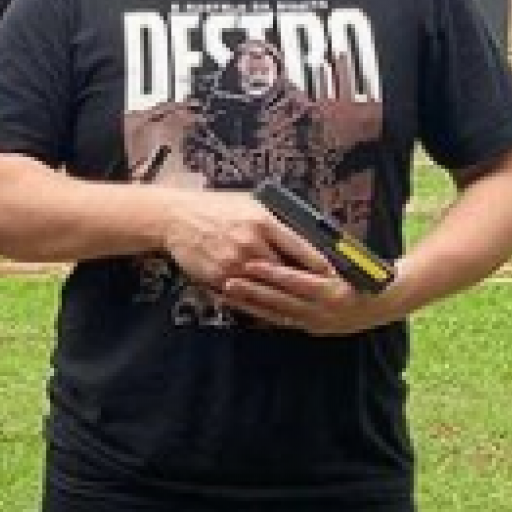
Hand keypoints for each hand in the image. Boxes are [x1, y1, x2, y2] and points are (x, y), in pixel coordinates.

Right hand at [162, 188, 314, 295]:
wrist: (175, 217)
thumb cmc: (216, 208)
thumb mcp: (249, 203)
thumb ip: (275, 219)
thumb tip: (305, 232)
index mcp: (262, 221)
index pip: (300, 246)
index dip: (321, 264)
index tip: (336, 275)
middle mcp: (250, 243)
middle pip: (287, 272)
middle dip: (304, 284)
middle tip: (325, 295)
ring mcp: (233, 262)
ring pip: (267, 287)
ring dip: (284, 297)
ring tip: (303, 307)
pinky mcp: (218, 277)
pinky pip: (245, 295)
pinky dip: (260, 302)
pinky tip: (273, 308)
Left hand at [220, 257, 395, 335]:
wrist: (389, 302)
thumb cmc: (367, 273)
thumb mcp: (349, 261)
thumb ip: (319, 257)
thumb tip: (290, 239)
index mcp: (335, 292)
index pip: (298, 281)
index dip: (273, 273)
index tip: (251, 263)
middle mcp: (325, 312)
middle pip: (282, 301)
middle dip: (253, 292)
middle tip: (228, 280)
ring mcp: (316, 322)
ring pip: (276, 314)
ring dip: (250, 304)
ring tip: (227, 293)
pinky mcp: (311, 328)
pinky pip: (280, 321)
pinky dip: (260, 313)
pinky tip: (241, 306)